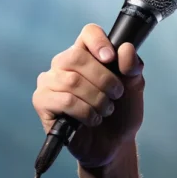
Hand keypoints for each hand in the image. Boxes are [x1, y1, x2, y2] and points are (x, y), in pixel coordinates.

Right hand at [33, 24, 144, 168]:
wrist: (114, 144)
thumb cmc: (121, 113)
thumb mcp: (134, 88)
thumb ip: (133, 67)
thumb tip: (125, 48)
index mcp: (86, 53)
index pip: (88, 33)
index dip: (99, 42)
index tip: (111, 59)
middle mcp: (64, 63)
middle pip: (76, 56)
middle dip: (103, 78)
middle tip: (116, 95)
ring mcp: (50, 81)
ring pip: (71, 81)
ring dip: (96, 99)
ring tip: (105, 111)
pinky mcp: (42, 101)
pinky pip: (64, 100)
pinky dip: (85, 112)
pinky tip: (92, 120)